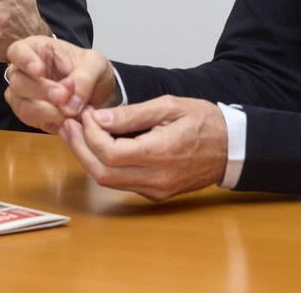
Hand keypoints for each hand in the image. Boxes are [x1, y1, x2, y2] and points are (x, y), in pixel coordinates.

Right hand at [4, 35, 119, 132]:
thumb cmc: (90, 69)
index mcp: (35, 49)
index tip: (39, 70)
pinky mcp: (30, 116)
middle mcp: (23, 73)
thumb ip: (84, 78)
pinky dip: (53, 122)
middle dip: (42, 91)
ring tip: (72, 110)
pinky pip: (33, 122)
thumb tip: (69, 105)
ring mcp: (23, 96)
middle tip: (63, 96)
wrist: (98, 92)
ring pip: (23, 106)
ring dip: (48, 111)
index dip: (25, 61)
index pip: (17, 51)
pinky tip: (70, 119)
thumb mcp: (95, 64)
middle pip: (18, 83)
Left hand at [60, 97, 228, 201]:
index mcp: (160, 153)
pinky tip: (98, 145)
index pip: (110, 153)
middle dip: (79, 148)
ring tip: (77, 133)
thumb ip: (132, 114)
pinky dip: (105, 164)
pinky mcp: (156, 193)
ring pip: (108, 181)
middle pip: (102, 173)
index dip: (90, 134)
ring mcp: (156, 189)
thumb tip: (99, 118)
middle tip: (68, 125)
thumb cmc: (205, 121)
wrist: (232, 147)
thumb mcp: (169, 106)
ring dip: (88, 157)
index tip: (86, 114)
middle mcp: (156, 178)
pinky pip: (122, 183)